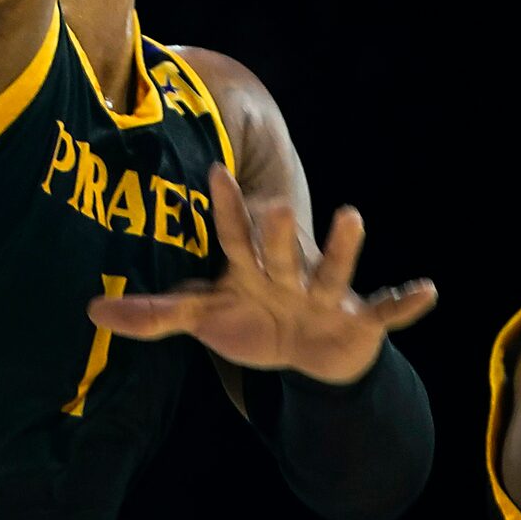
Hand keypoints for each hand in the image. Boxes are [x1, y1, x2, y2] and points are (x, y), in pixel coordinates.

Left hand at [86, 164, 435, 385]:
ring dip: (342, 247)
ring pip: (332, 271)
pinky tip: (430, 289)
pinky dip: (406, 303)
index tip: (212, 168)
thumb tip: (90, 311)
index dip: (223, 207)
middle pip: (279, 251)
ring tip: (353, 214)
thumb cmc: (252, 322)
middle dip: (276, 230)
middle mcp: (288, 274)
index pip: (231, 235)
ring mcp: (324, 295)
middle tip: (274, 200)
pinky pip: (385, 313)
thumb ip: (152, 314)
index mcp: (250, 269)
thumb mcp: (203, 318)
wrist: (308, 351)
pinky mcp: (358, 321)